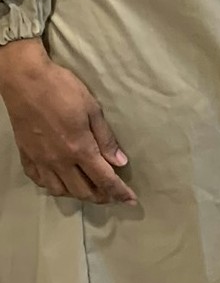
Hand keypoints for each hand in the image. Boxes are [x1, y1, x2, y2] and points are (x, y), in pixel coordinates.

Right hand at [0, 39, 135, 204]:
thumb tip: (120, 162)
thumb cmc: (63, 90)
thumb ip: (106, 139)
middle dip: (100, 196)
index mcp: (79, 149)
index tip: (130, 201)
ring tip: (88, 188)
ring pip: (59, 190)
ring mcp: (40, 160)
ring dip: (77, 194)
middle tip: (111, 194)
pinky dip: (53, 185)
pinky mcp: (26, 156)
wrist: (26, 81)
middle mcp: (59, 161)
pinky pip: (39, 180)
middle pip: (82, 191)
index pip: (104, 179)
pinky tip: (60, 180)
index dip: (119, 193)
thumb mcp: (92, 109)